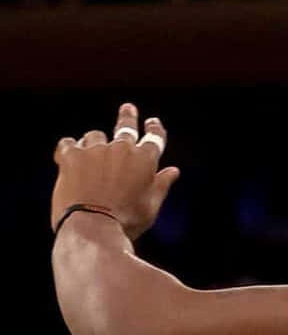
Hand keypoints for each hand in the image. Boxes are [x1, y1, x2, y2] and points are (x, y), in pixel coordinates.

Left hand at [51, 103, 177, 240]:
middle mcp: (122, 148)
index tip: (152, 122)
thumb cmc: (127, 220)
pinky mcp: (70, 156)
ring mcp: (95, 150)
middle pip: (125, 126)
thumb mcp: (151, 205)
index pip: (154, 137)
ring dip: (95, 142)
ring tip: (92, 150)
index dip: (154, 128)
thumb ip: (161, 184)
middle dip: (128, 117)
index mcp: (146, 159)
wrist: (93, 227)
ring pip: (95, 136)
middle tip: (128, 108)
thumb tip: (173, 171)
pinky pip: (68, 144)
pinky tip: (69, 153)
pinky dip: (70, 148)